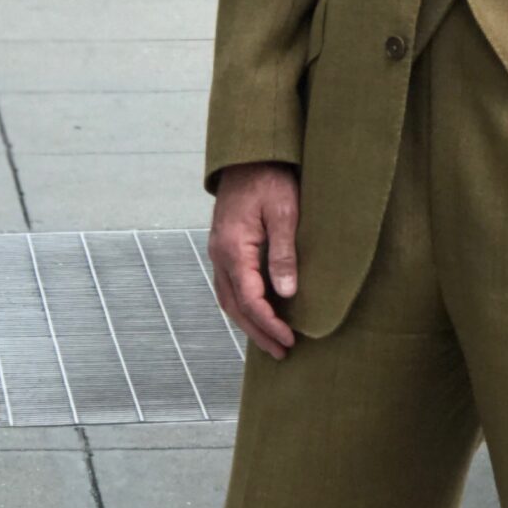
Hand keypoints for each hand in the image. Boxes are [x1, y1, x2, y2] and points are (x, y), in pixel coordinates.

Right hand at [210, 162, 300, 357]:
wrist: (249, 155)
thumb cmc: (270, 179)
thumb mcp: (285, 213)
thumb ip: (284, 253)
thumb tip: (286, 293)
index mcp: (233, 248)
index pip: (250, 299)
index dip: (269, 323)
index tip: (289, 340)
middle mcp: (220, 254)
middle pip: (235, 306)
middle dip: (258, 332)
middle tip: (282, 352)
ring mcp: (219, 251)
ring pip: (229, 298)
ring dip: (249, 322)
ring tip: (271, 341)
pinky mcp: (225, 247)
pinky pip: (230, 285)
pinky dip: (243, 305)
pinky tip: (259, 312)